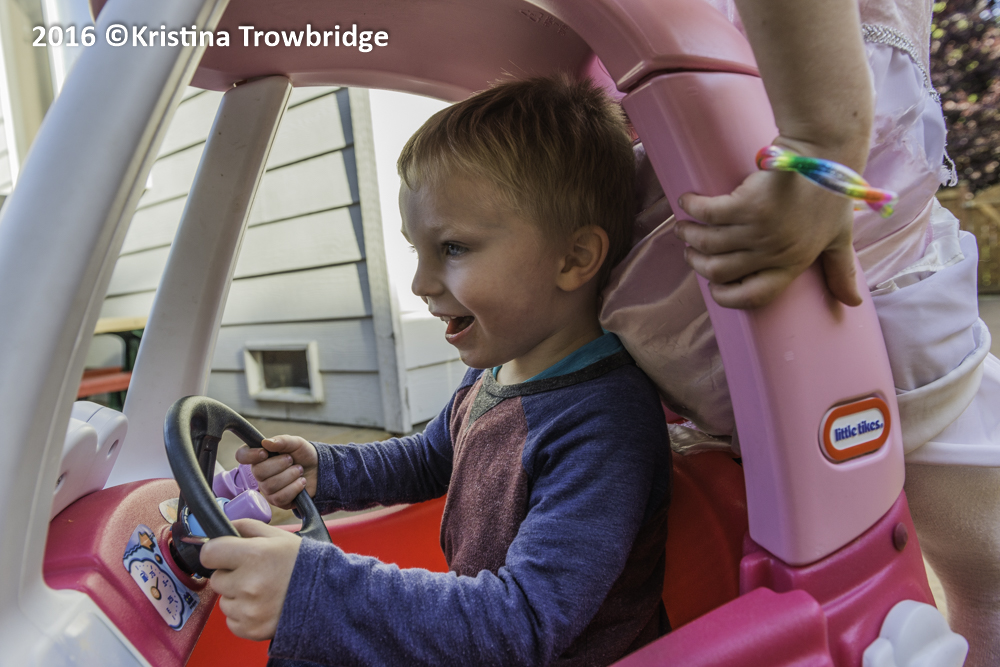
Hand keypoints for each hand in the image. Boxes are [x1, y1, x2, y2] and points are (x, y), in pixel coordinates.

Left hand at [201, 519, 302, 640]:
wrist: (326, 596)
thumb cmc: (303, 564)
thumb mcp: (278, 537)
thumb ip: (248, 527)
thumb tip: (225, 526)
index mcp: (254, 555)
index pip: (209, 553)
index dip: (216, 552)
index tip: (223, 554)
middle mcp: (248, 583)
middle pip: (216, 579)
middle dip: (230, 575)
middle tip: (253, 573)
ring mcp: (248, 609)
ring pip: (223, 601)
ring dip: (237, 596)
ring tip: (261, 591)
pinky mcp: (250, 629)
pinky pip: (231, 620)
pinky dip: (243, 615)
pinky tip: (262, 606)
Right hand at [235, 435, 317, 507]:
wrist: (319, 469)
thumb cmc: (304, 455)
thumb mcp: (296, 443)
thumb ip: (282, 441)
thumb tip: (265, 442)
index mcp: (260, 456)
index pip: (242, 455)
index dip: (250, 455)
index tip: (264, 453)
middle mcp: (260, 473)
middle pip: (258, 472)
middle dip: (279, 465)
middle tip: (291, 460)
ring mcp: (268, 489)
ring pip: (270, 486)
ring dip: (289, 476)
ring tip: (299, 470)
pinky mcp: (278, 501)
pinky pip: (280, 498)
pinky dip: (294, 488)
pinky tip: (301, 482)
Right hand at [675, 141, 861, 309]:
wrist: (826, 153)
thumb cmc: (832, 194)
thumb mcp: (840, 237)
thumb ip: (841, 270)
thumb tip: (852, 302)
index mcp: (793, 264)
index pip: (755, 296)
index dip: (728, 297)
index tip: (714, 287)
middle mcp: (774, 252)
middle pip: (720, 271)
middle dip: (698, 262)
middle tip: (692, 249)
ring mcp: (760, 230)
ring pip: (708, 243)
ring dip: (689, 234)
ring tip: (684, 227)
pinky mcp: (747, 204)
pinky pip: (707, 213)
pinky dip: (692, 207)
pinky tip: (687, 200)